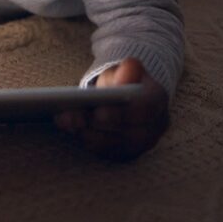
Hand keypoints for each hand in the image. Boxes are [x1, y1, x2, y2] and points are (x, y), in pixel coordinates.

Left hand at [54, 58, 168, 160]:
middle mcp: (155, 127)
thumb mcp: (125, 68)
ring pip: (115, 145)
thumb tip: (130, 68)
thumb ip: (129, 68)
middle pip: (127, 132)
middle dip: (96, 125)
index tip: (98, 112)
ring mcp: (142, 144)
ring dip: (87, 134)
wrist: (127, 95)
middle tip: (69, 117)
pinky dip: (88, 142)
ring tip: (64, 121)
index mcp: (158, 101)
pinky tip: (71, 130)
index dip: (121, 114)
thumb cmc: (123, 80)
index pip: (145, 111)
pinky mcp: (127, 153)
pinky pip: (108, 153)